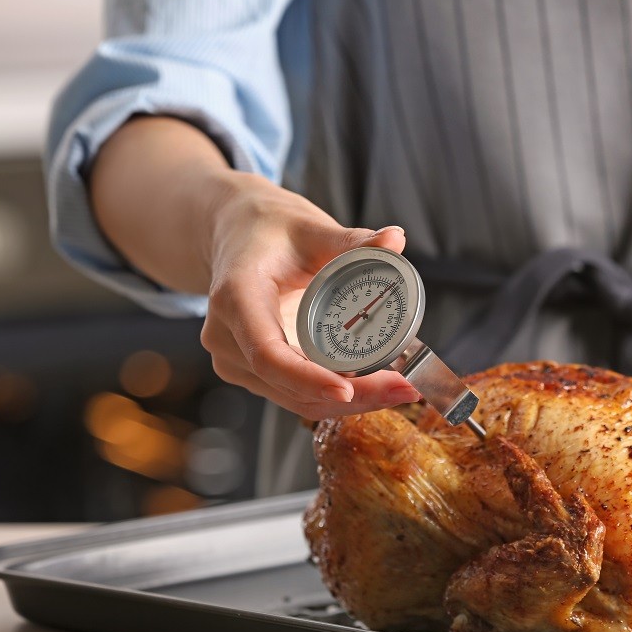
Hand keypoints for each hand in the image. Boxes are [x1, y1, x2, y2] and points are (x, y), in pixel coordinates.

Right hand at [200, 172, 419, 419]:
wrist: (237, 236)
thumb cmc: (269, 231)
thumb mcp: (311, 229)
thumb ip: (354, 240)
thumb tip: (396, 238)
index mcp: (236, 297)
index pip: (267, 353)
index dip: (306, 378)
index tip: (346, 390)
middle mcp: (227, 337)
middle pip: (288, 385)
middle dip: (351, 396)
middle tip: (404, 389)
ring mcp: (236, 360)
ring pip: (294, 399)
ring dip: (350, 402)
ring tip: (401, 389)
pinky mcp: (251, 372)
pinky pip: (295, 395)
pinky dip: (336, 396)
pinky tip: (376, 388)